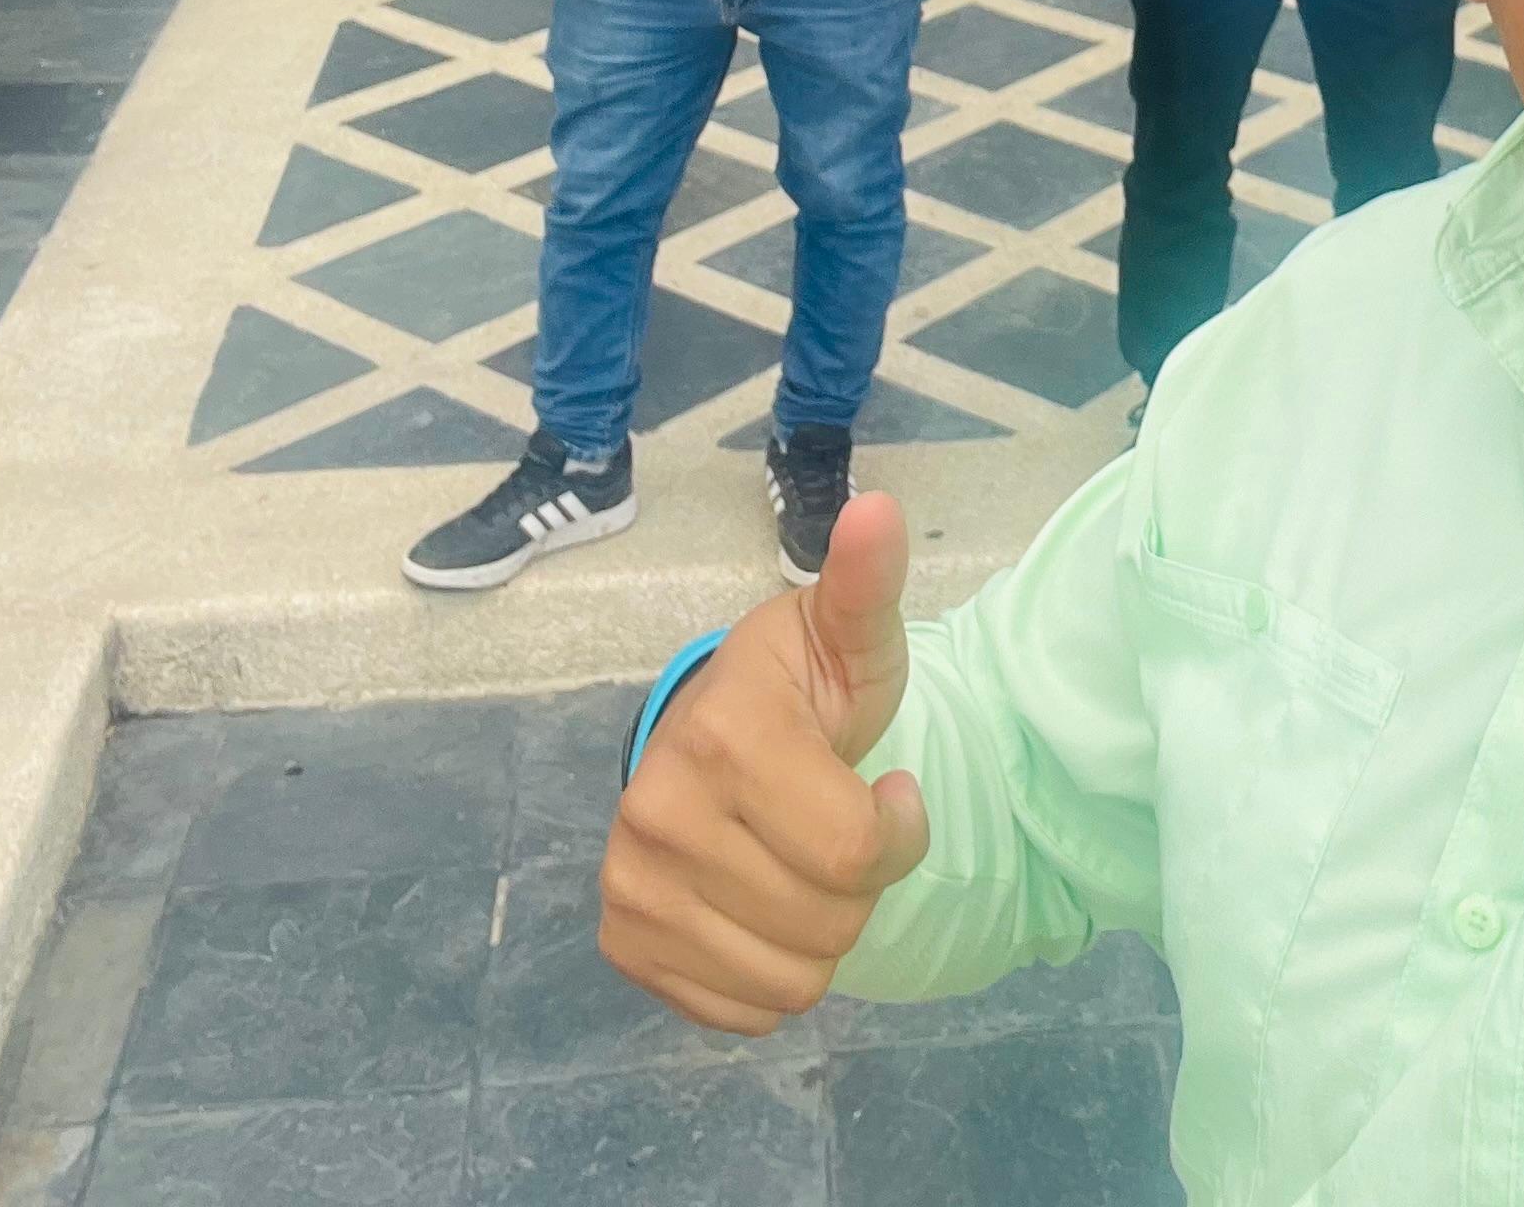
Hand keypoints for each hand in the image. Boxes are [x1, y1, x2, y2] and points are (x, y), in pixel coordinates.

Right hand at [601, 492, 931, 1035]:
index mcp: (722, 736)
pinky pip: (743, 1013)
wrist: (715, 737)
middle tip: (833, 827)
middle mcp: (657, 814)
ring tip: (799, 864)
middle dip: (857, 886)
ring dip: (819, 935)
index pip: (856, 852)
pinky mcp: (623, 944)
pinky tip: (761, 906)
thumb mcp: (848, 637)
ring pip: (792, 980)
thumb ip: (868, 587)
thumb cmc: (803, 690)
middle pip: (828, 923)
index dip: (899, 831)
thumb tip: (880, 510)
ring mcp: (630, 886)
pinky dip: (771, 976)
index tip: (890, 790)